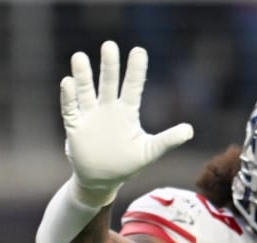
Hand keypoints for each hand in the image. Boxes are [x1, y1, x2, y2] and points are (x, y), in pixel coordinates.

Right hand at [60, 41, 193, 204]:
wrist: (100, 181)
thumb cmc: (126, 164)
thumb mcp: (148, 152)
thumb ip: (167, 141)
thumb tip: (189, 131)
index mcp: (127, 112)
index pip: (133, 87)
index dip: (136, 70)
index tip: (139, 51)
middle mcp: (108, 109)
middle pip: (108, 83)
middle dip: (108, 66)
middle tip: (109, 46)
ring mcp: (90, 116)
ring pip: (86, 91)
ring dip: (83, 76)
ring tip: (79, 57)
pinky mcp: (75, 127)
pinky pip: (70, 110)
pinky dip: (68, 97)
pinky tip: (67, 83)